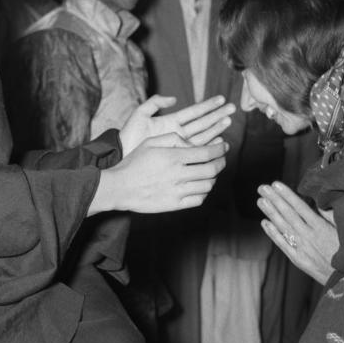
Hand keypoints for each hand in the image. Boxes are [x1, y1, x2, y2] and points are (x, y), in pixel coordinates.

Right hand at [89, 135, 227, 214]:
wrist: (119, 187)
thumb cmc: (134, 162)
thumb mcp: (150, 142)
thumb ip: (173, 138)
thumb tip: (192, 144)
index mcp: (173, 156)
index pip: (206, 153)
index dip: (219, 149)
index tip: (224, 146)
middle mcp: (178, 174)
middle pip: (211, 169)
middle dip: (221, 162)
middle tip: (222, 159)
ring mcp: (177, 191)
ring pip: (208, 185)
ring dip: (214, 178)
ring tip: (212, 172)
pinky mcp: (175, 204)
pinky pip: (198, 199)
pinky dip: (205, 192)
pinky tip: (201, 186)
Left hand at [119, 95, 234, 154]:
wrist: (121, 157)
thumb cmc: (128, 136)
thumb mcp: (140, 115)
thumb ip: (154, 103)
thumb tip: (173, 98)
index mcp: (170, 122)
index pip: (194, 112)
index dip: (207, 105)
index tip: (221, 99)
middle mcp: (177, 133)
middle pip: (202, 123)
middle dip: (217, 115)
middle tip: (233, 108)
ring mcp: (178, 146)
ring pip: (203, 136)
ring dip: (216, 129)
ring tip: (229, 122)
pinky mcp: (177, 157)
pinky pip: (196, 151)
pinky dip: (208, 147)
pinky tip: (218, 142)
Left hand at [258, 181, 338, 283]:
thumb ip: (331, 216)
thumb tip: (320, 200)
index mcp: (321, 228)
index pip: (300, 207)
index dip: (287, 195)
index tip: (276, 184)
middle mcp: (309, 236)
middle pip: (288, 214)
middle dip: (275, 199)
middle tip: (262, 187)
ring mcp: (302, 248)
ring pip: (283, 227)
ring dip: (270, 213)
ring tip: (260, 200)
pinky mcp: (298, 260)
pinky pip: (283, 244)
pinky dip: (273, 233)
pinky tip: (264, 223)